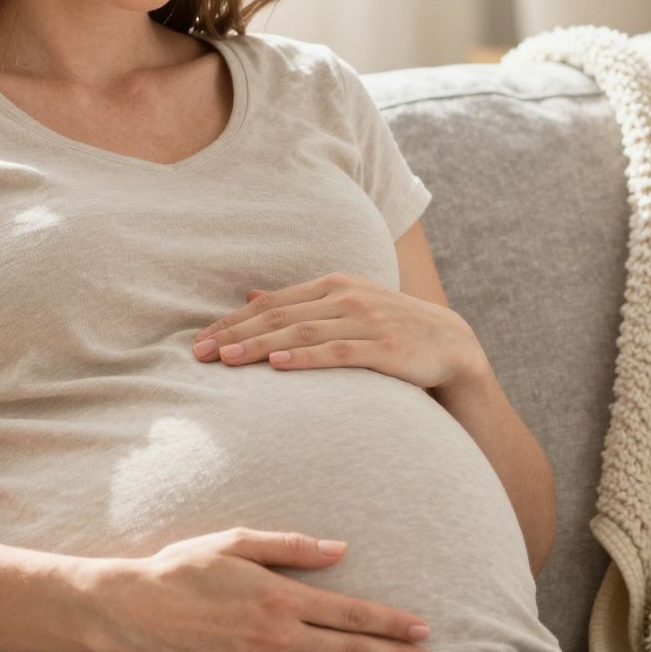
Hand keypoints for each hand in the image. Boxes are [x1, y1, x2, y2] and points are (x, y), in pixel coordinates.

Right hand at [90, 529, 438, 651]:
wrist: (132, 610)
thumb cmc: (184, 568)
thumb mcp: (236, 542)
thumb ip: (291, 547)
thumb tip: (341, 549)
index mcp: (279, 597)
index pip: (351, 613)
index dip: (391, 623)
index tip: (422, 629)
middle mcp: (276, 637)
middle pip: (350, 651)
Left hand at [191, 271, 482, 390]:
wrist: (451, 345)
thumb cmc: (390, 329)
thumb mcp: (345, 307)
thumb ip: (301, 303)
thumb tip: (251, 295)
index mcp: (333, 285)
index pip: (272, 303)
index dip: (233, 321)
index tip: (200, 341)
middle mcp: (347, 297)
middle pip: (280, 316)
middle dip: (236, 334)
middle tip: (199, 354)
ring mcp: (367, 320)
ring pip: (303, 333)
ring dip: (261, 346)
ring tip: (228, 360)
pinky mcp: (385, 347)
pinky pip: (339, 352)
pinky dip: (307, 358)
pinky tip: (279, 366)